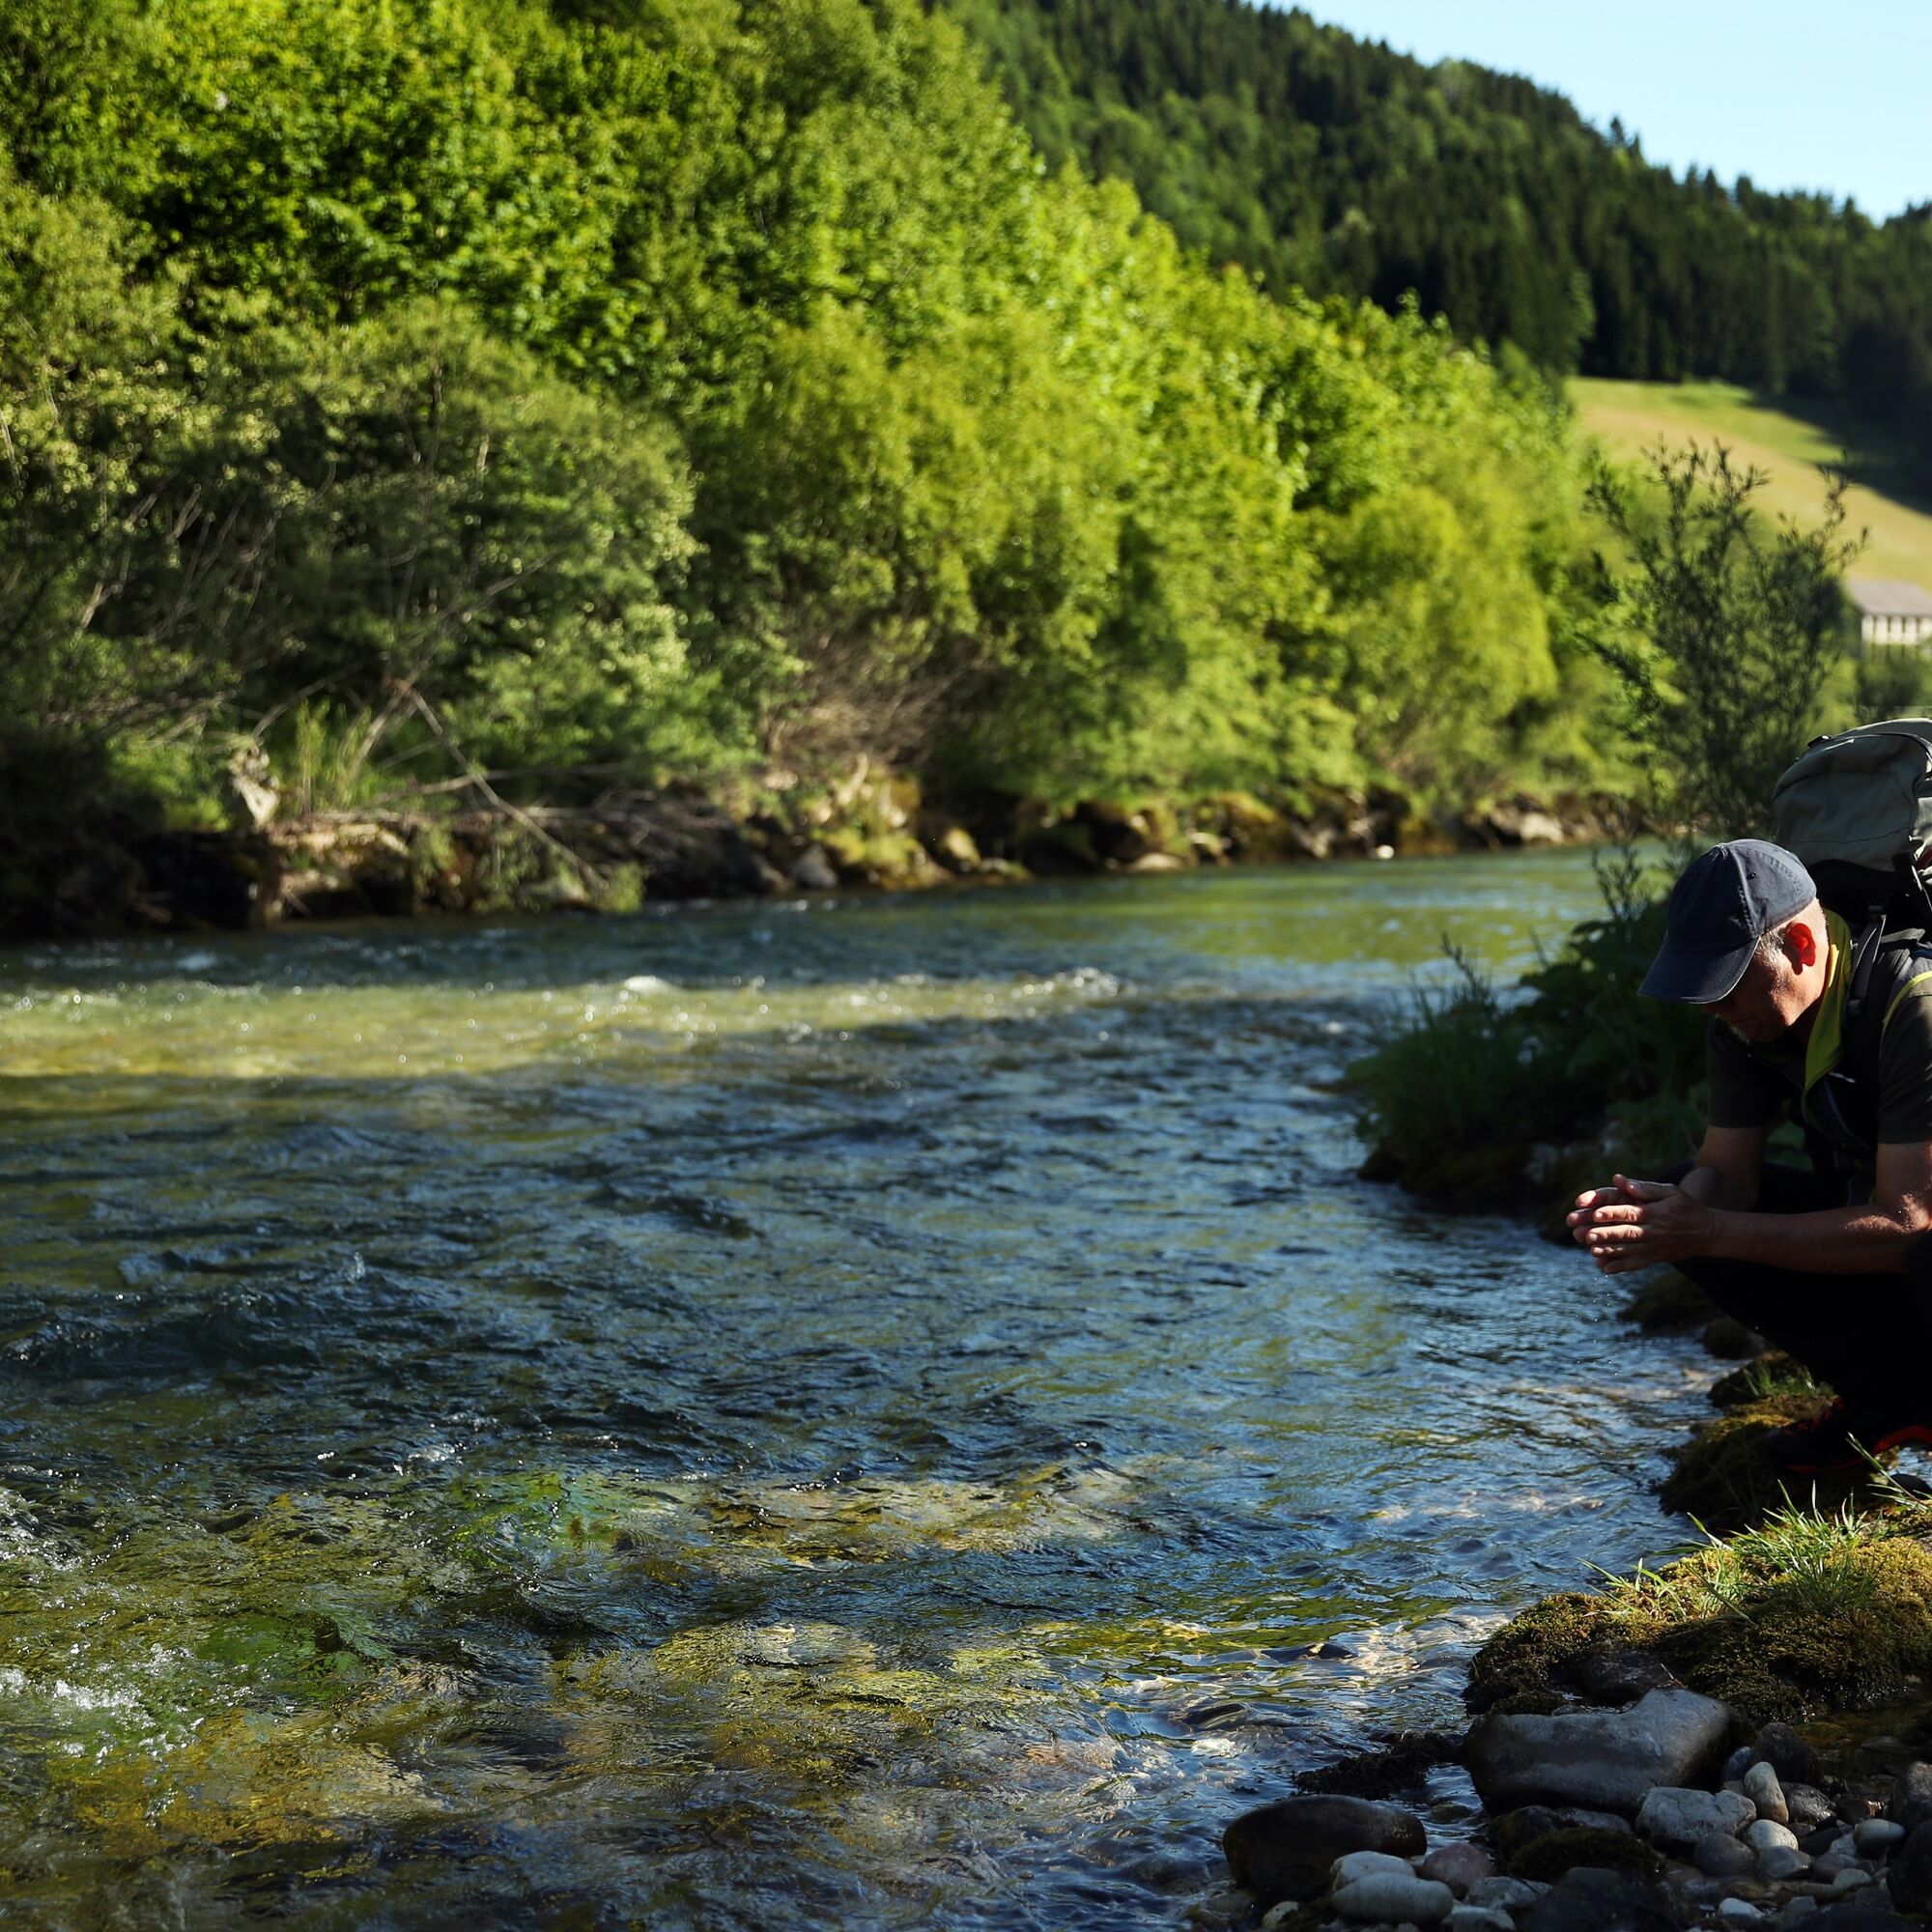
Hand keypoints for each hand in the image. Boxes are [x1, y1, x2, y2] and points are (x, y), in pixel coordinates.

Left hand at [1565, 1173, 1714, 1274]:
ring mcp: (1655, 1247)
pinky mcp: (1655, 1258)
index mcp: (1656, 1213)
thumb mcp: (1670, 1192)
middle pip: (1627, 1233)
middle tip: (1586, 1235)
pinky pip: (1636, 1264)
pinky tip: (1604, 1268)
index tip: (1595, 1213)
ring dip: (1610, 1252)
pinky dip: (1620, 1267)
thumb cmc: (1686, 1208)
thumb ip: (1645, 1188)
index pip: (1631, 1213)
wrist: (1707, 1233)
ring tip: (1592, 1251)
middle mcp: (1654, 1231)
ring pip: (1629, 1251)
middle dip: (1606, 1234)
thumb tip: (1621, 1180)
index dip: (1613, 1213)